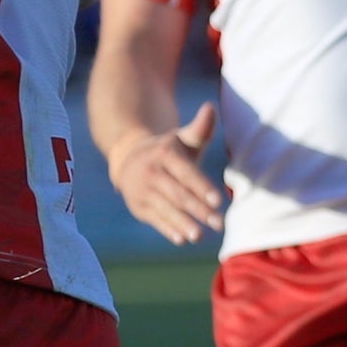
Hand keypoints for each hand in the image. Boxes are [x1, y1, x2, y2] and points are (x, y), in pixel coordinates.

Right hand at [109, 102, 223, 245]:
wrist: (128, 159)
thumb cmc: (167, 151)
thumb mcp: (181, 138)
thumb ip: (199, 129)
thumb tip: (211, 107)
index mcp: (164, 155)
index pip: (185, 172)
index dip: (201, 186)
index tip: (218, 201)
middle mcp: (151, 173)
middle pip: (177, 194)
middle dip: (198, 210)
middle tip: (219, 223)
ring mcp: (142, 191)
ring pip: (165, 209)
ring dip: (182, 223)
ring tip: (199, 235)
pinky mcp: (138, 207)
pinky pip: (155, 220)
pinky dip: (168, 230)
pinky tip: (182, 239)